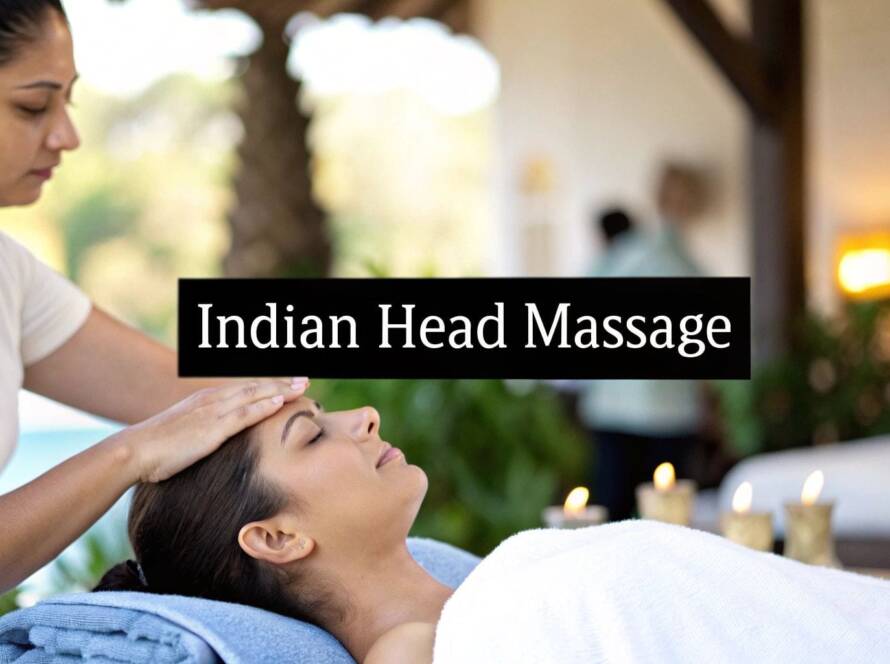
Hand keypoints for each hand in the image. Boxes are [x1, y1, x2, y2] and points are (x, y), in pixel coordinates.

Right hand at [112, 378, 308, 482]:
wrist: (135, 451)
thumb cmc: (158, 448)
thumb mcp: (187, 433)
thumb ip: (206, 431)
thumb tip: (218, 440)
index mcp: (207, 400)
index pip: (246, 389)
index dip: (270, 386)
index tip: (291, 384)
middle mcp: (212, 400)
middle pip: (255, 388)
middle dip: (282, 384)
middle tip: (305, 380)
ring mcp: (212, 413)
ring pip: (253, 396)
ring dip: (280, 391)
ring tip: (301, 388)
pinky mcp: (210, 429)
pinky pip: (242, 416)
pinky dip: (262, 408)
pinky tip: (279, 404)